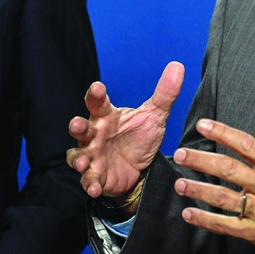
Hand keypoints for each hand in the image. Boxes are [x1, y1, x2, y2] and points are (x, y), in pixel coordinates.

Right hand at [67, 62, 184, 204]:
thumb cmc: (140, 137)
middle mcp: (94, 135)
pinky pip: (88, 180)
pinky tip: (93, 188)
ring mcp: (93, 156)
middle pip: (80, 128)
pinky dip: (89, 184)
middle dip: (77, 126)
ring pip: (77, 155)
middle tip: (78, 125)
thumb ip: (164, 94)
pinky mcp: (96, 176)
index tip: (98, 88)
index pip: (97, 102)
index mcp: (107, 116)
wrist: (140, 169)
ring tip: (83, 163)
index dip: (95, 94)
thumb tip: (178, 66)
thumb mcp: (154, 116)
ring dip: (78, 159)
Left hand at [173, 114, 254, 253]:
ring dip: (198, 190)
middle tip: (181, 154)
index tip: (203, 125)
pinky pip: (225, 226)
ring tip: (180, 184)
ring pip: (223, 198)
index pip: (247, 145)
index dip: (223, 133)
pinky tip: (189, 213)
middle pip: (229, 169)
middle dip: (201, 161)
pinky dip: (205, 220)